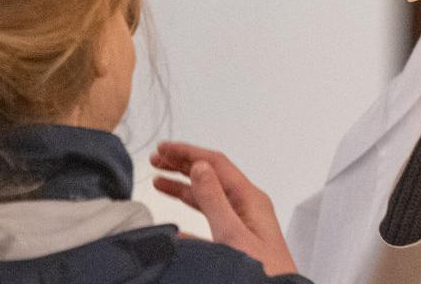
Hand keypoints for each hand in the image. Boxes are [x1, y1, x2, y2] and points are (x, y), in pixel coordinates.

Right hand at [150, 142, 297, 275]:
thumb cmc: (263, 272)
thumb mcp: (232, 233)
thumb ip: (214, 199)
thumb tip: (200, 167)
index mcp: (249, 198)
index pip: (215, 163)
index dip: (188, 153)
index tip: (164, 149)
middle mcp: (247, 207)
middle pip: (211, 176)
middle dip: (183, 166)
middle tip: (157, 160)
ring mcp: (243, 224)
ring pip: (208, 198)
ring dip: (183, 187)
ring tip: (159, 181)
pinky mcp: (238, 241)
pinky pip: (210, 221)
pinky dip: (190, 217)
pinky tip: (176, 226)